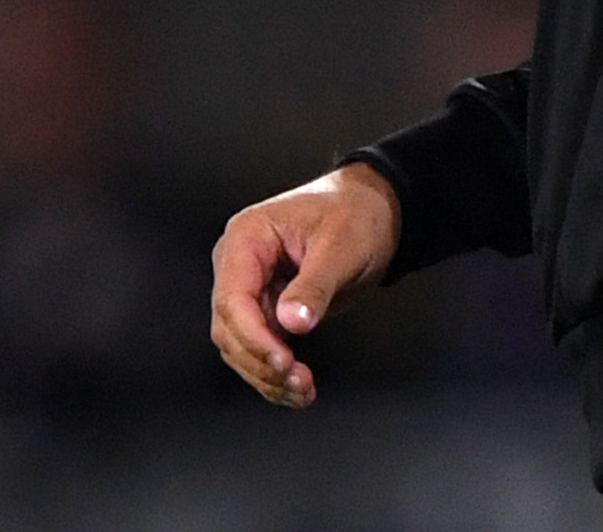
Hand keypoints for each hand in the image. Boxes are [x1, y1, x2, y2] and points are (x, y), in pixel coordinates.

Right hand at [209, 162, 400, 408]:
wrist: (372, 212)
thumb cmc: (354, 214)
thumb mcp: (341, 246)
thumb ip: (314, 285)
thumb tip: (292, 323)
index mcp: (247, 238)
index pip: (232, 297)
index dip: (253, 336)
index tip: (281, 362)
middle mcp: (240, 264)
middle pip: (230, 327)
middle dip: (260, 361)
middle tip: (298, 382)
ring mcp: (252, 288)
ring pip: (240, 345)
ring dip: (266, 375)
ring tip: (303, 391)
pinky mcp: (268, 309)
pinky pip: (261, 347)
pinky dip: (275, 372)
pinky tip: (298, 388)